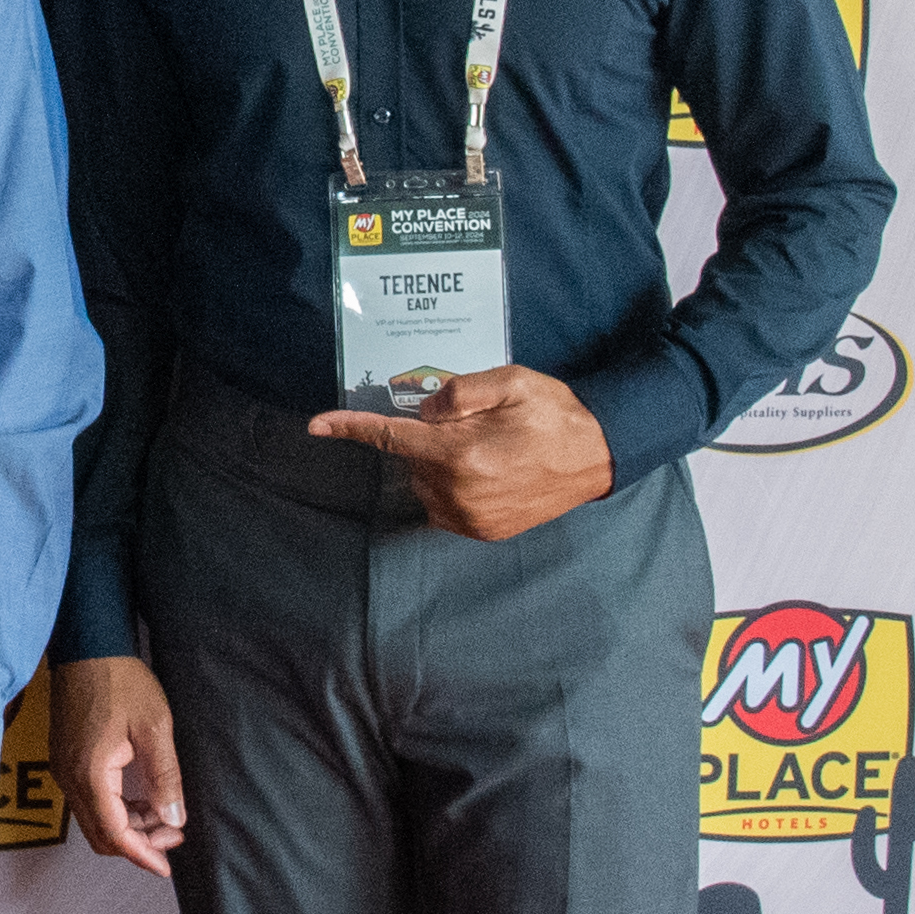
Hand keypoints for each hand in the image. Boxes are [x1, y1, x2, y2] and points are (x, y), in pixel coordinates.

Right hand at [54, 654, 186, 872]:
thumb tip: (174, 819)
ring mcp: (62, 769)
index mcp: (91, 774)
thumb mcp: (155, 727)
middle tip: (172, 836)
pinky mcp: (65, 760)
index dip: (142, 854)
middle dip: (138, 843)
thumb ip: (164, 777)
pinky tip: (140, 800)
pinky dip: (115, 810)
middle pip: (101, 834)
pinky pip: (88, 801)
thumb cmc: (120, 681)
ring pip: (94, 820)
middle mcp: (69, 778)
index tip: (166, 865)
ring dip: (127, 827)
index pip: (115, 833)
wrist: (87, 646)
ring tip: (163, 818)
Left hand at [306, 365, 613, 540]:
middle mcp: (459, 491)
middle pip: (412, 459)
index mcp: (461, 453)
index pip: (392, 438)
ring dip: (438, 464)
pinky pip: (443, 506)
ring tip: (486, 449)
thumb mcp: (509, 381)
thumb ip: (458, 391)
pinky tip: (486, 472)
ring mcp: (471, 518)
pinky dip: (450, 486)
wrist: (598, 455)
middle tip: (472, 424)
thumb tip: (423, 410)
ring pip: (425, 484)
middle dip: (429, 438)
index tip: (316, 425)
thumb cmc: (554, 413)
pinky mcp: (483, 531)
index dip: (350, 429)